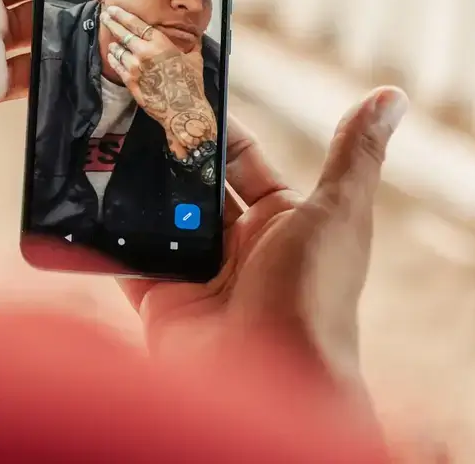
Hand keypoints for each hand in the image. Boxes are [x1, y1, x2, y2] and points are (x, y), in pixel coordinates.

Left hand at [99, 5, 216, 158]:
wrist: (183, 109)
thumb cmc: (191, 84)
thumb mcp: (194, 59)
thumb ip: (192, 45)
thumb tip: (196, 37)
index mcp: (160, 44)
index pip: (136, 24)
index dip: (123, 15)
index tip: (114, 9)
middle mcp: (144, 53)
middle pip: (123, 34)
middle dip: (112, 23)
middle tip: (104, 16)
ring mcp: (135, 68)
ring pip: (118, 50)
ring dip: (114, 44)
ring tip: (111, 41)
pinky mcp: (130, 82)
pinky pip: (117, 66)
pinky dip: (114, 59)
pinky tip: (112, 55)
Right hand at [121, 86, 408, 397]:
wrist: (271, 381)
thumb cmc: (313, 296)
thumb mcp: (338, 213)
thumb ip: (354, 154)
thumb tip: (391, 96)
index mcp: (282, 222)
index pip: (241, 162)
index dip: (214, 129)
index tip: (178, 94)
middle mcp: (239, 247)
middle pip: (195, 189)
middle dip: (166, 157)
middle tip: (128, 117)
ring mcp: (198, 276)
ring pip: (159, 221)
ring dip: (134, 192)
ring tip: (102, 150)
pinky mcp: (162, 304)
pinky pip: (127, 263)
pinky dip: (106, 242)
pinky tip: (83, 208)